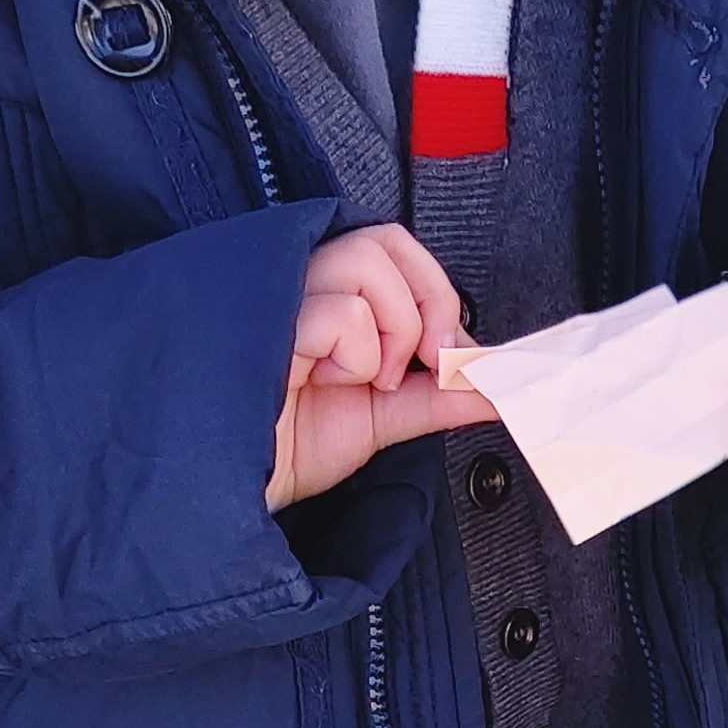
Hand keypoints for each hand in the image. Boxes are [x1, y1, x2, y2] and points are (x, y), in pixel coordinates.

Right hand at [270, 223, 491, 509]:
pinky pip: (342, 310)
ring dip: (389, 332)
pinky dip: (354, 355)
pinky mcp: (264, 318)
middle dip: (427, 301)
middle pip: (387, 239)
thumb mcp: (381, 420)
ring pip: (368, 262)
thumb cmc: (284, 447)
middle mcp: (301, 282)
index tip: (446, 357)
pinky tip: (320, 383)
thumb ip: (438, 397)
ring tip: (358, 380)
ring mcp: (280, 294)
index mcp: (327, 296)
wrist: (229, 487)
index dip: (436, 293)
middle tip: (417, 361)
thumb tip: (499, 386)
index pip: (394, 247)